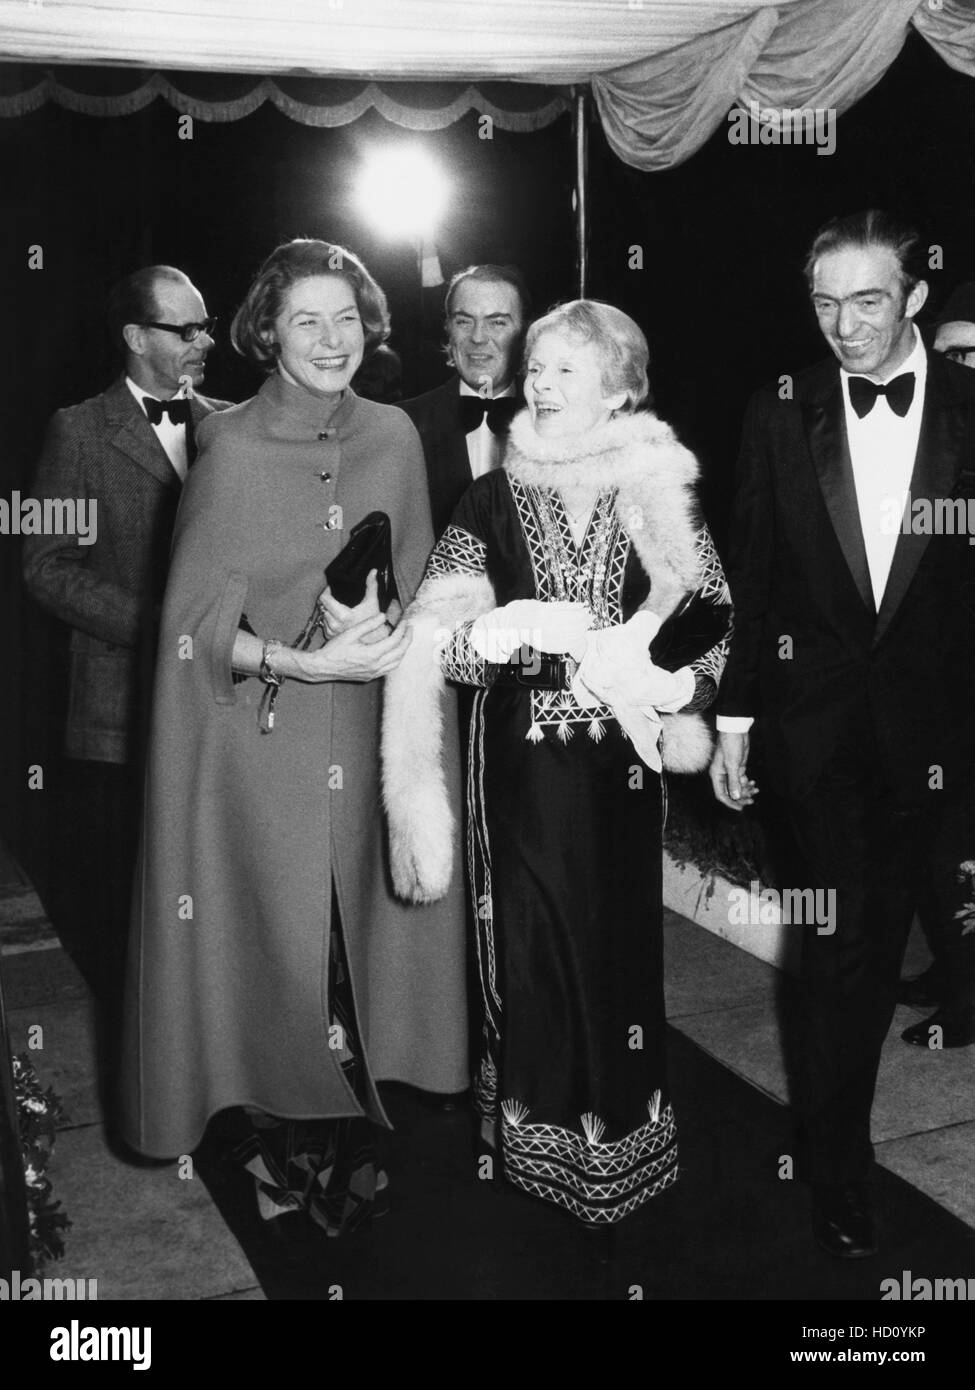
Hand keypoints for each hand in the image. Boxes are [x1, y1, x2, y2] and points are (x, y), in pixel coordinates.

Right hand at [292, 611, 410, 682]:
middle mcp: (375, 666)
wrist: (323, 667)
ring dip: (403, 650)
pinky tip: (393, 651)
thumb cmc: (334, 650)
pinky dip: (395, 659)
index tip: (404, 621)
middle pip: (400, 652)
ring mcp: (373, 673)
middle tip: (409, 628)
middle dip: (407, 639)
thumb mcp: (350, 633)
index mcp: (372, 654)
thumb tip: (383, 616)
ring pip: (396, 663)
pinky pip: (389, 669)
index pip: (395, 641)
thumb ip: (368, 624)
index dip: (402, 629)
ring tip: (404, 639)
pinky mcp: (370, 677)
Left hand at [317, 569, 382, 638]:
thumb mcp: (372, 602)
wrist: (374, 638)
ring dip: (327, 611)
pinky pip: (324, 626)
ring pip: (323, 616)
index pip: (324, 599)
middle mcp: (335, 625)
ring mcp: (332, 632)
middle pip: (322, 607)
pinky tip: (338, 620)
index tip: (331, 589)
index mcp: (343, 615)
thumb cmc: (373, 620)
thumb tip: (373, 571)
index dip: (326, 592)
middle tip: (334, 599)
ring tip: (337, 609)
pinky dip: (329, 621)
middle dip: (327, 602)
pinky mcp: (331, 637)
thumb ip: (371, 585)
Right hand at [709, 730, 758, 811]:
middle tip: (751, 800)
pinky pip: (742, 780)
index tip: (740, 808)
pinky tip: (754, 783)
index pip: (721, 794)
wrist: (736, 731)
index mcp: (716, 775)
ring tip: (755, 790)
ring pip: (737, 787)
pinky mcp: (738, 768)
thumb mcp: (732, 764)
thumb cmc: (730, 745)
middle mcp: (722, 775)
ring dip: (746, 790)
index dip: (730, 803)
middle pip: (730, 792)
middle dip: (741, 797)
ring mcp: (730, 772)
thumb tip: (736, 797)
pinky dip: (748, 783)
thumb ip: (734, 781)